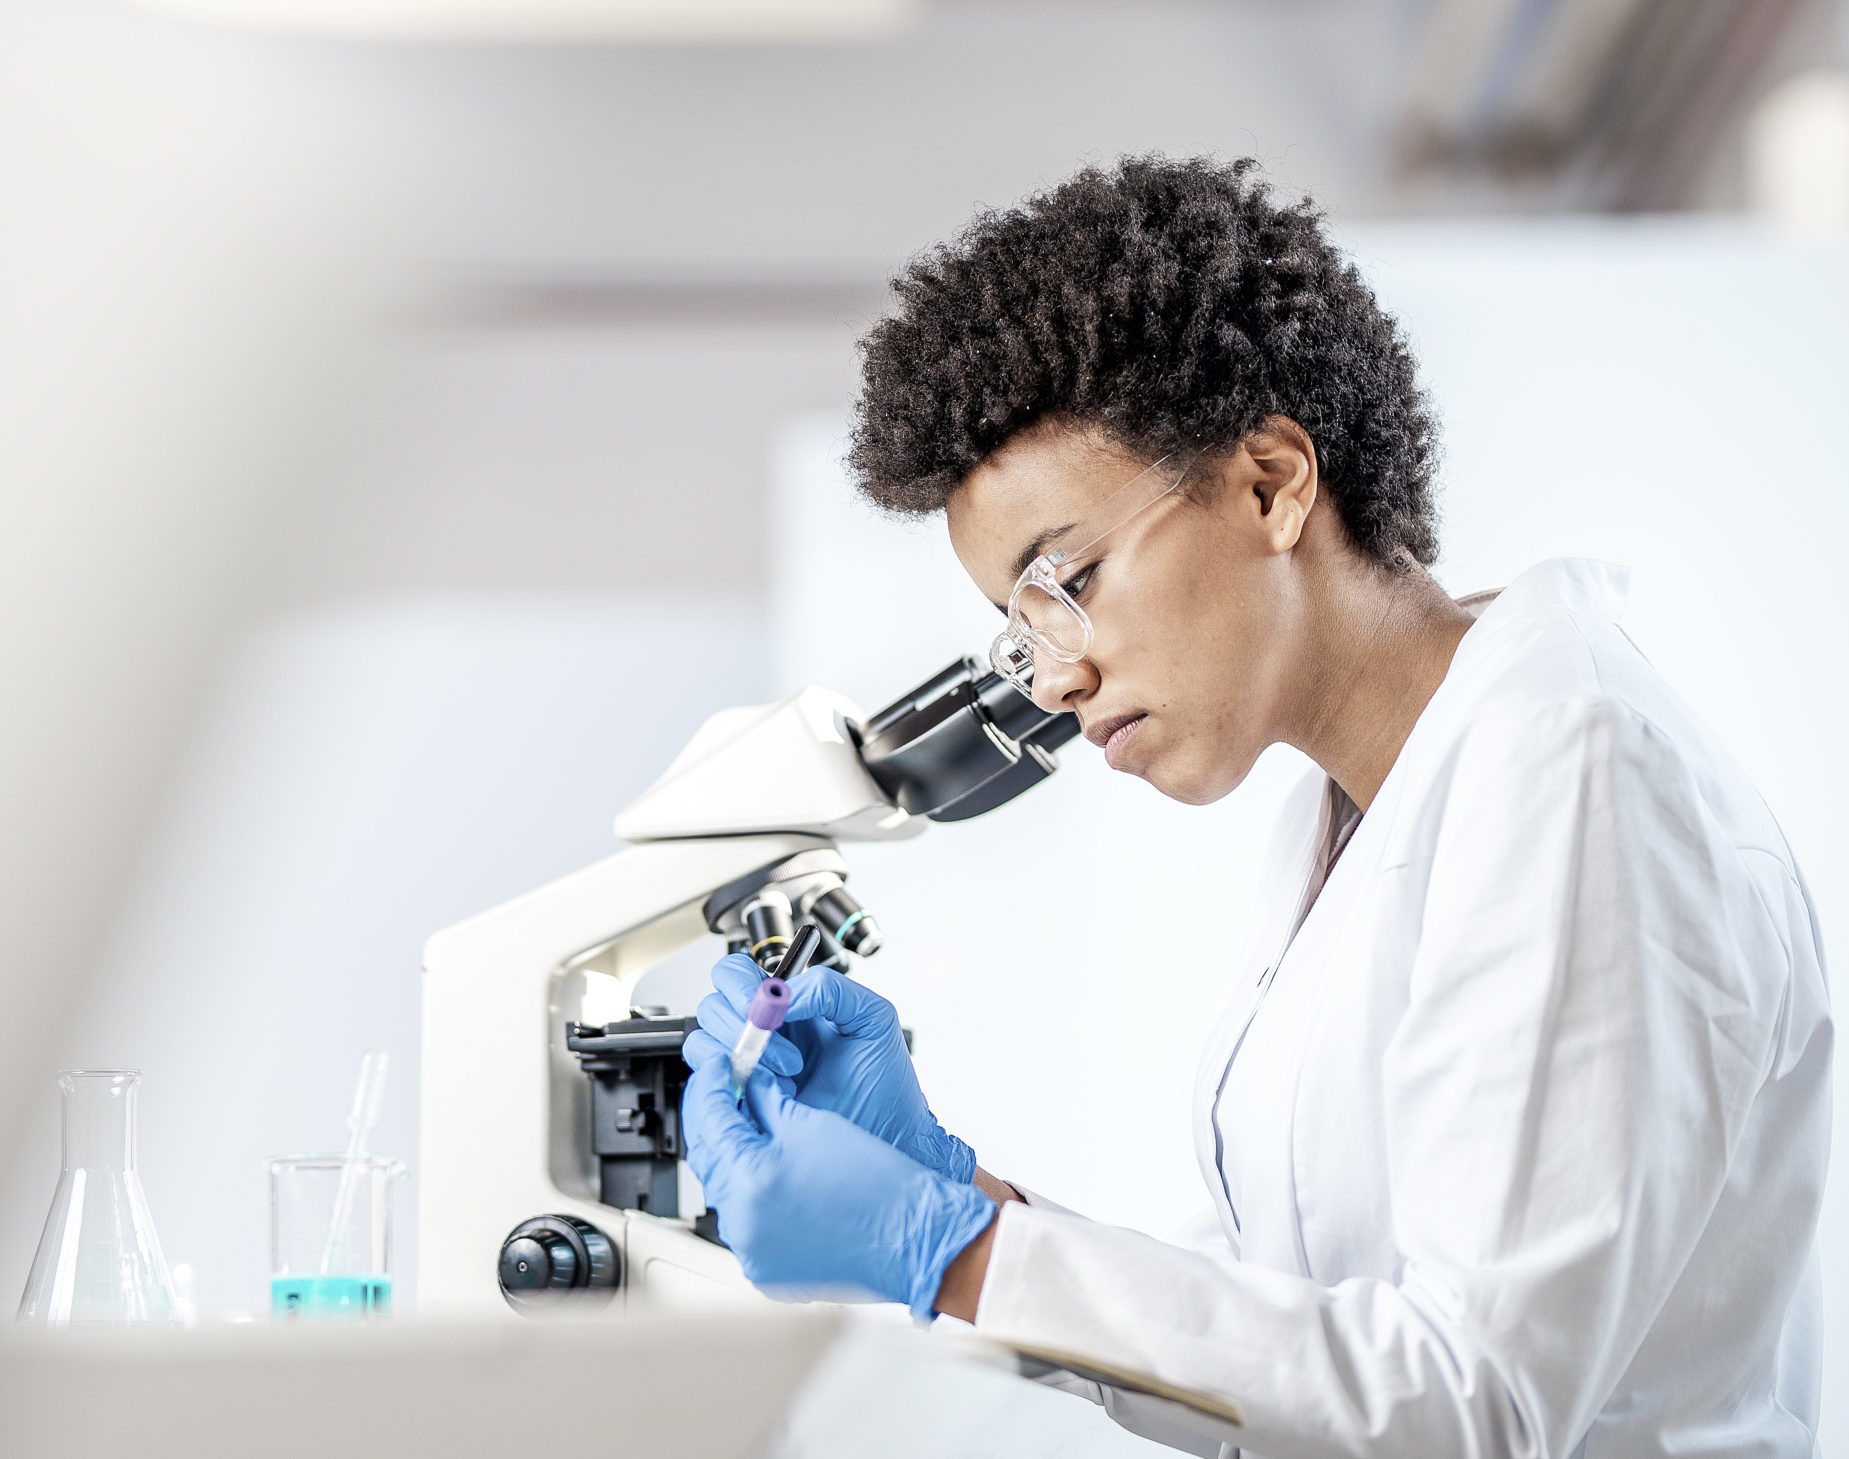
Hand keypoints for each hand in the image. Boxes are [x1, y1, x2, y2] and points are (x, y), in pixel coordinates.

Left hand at [680, 1042, 994, 1318]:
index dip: (712, 1082)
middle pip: (707, 1154)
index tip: (722, 1066)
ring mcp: (751, 1251)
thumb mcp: (814, 1123)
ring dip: (732, 1157)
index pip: (708, 1115)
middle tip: (733, 1093)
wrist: (912, 1238)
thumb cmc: (877, 1186)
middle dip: (716, 1118)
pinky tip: (769, 1174)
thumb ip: (766, 1102)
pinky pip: (742, 1222)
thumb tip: (745, 1086)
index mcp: (750, 1178)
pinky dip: (749, 1194)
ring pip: (722, 1189)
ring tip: (757, 1132)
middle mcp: (742, 1222)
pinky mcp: (765, 1270)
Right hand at [694, 953, 975, 1182]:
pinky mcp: (742, 1105)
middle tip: (784, 1051)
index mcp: (788, 1005)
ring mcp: (749, 1070)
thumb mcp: (870, 1018)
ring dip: (741, 1057)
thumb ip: (830, 989)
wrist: (889, 1138)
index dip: (738, 984)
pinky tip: (771, 1095)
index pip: (736, 975)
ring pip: (703, 1045)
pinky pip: (710, 1087)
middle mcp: (762, 1034)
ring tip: (789, 1076)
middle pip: (712, 1007)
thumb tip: (781, 995)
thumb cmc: (885, 1085)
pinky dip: (732, 1085)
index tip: (760, 1005)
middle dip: (741, 1026)